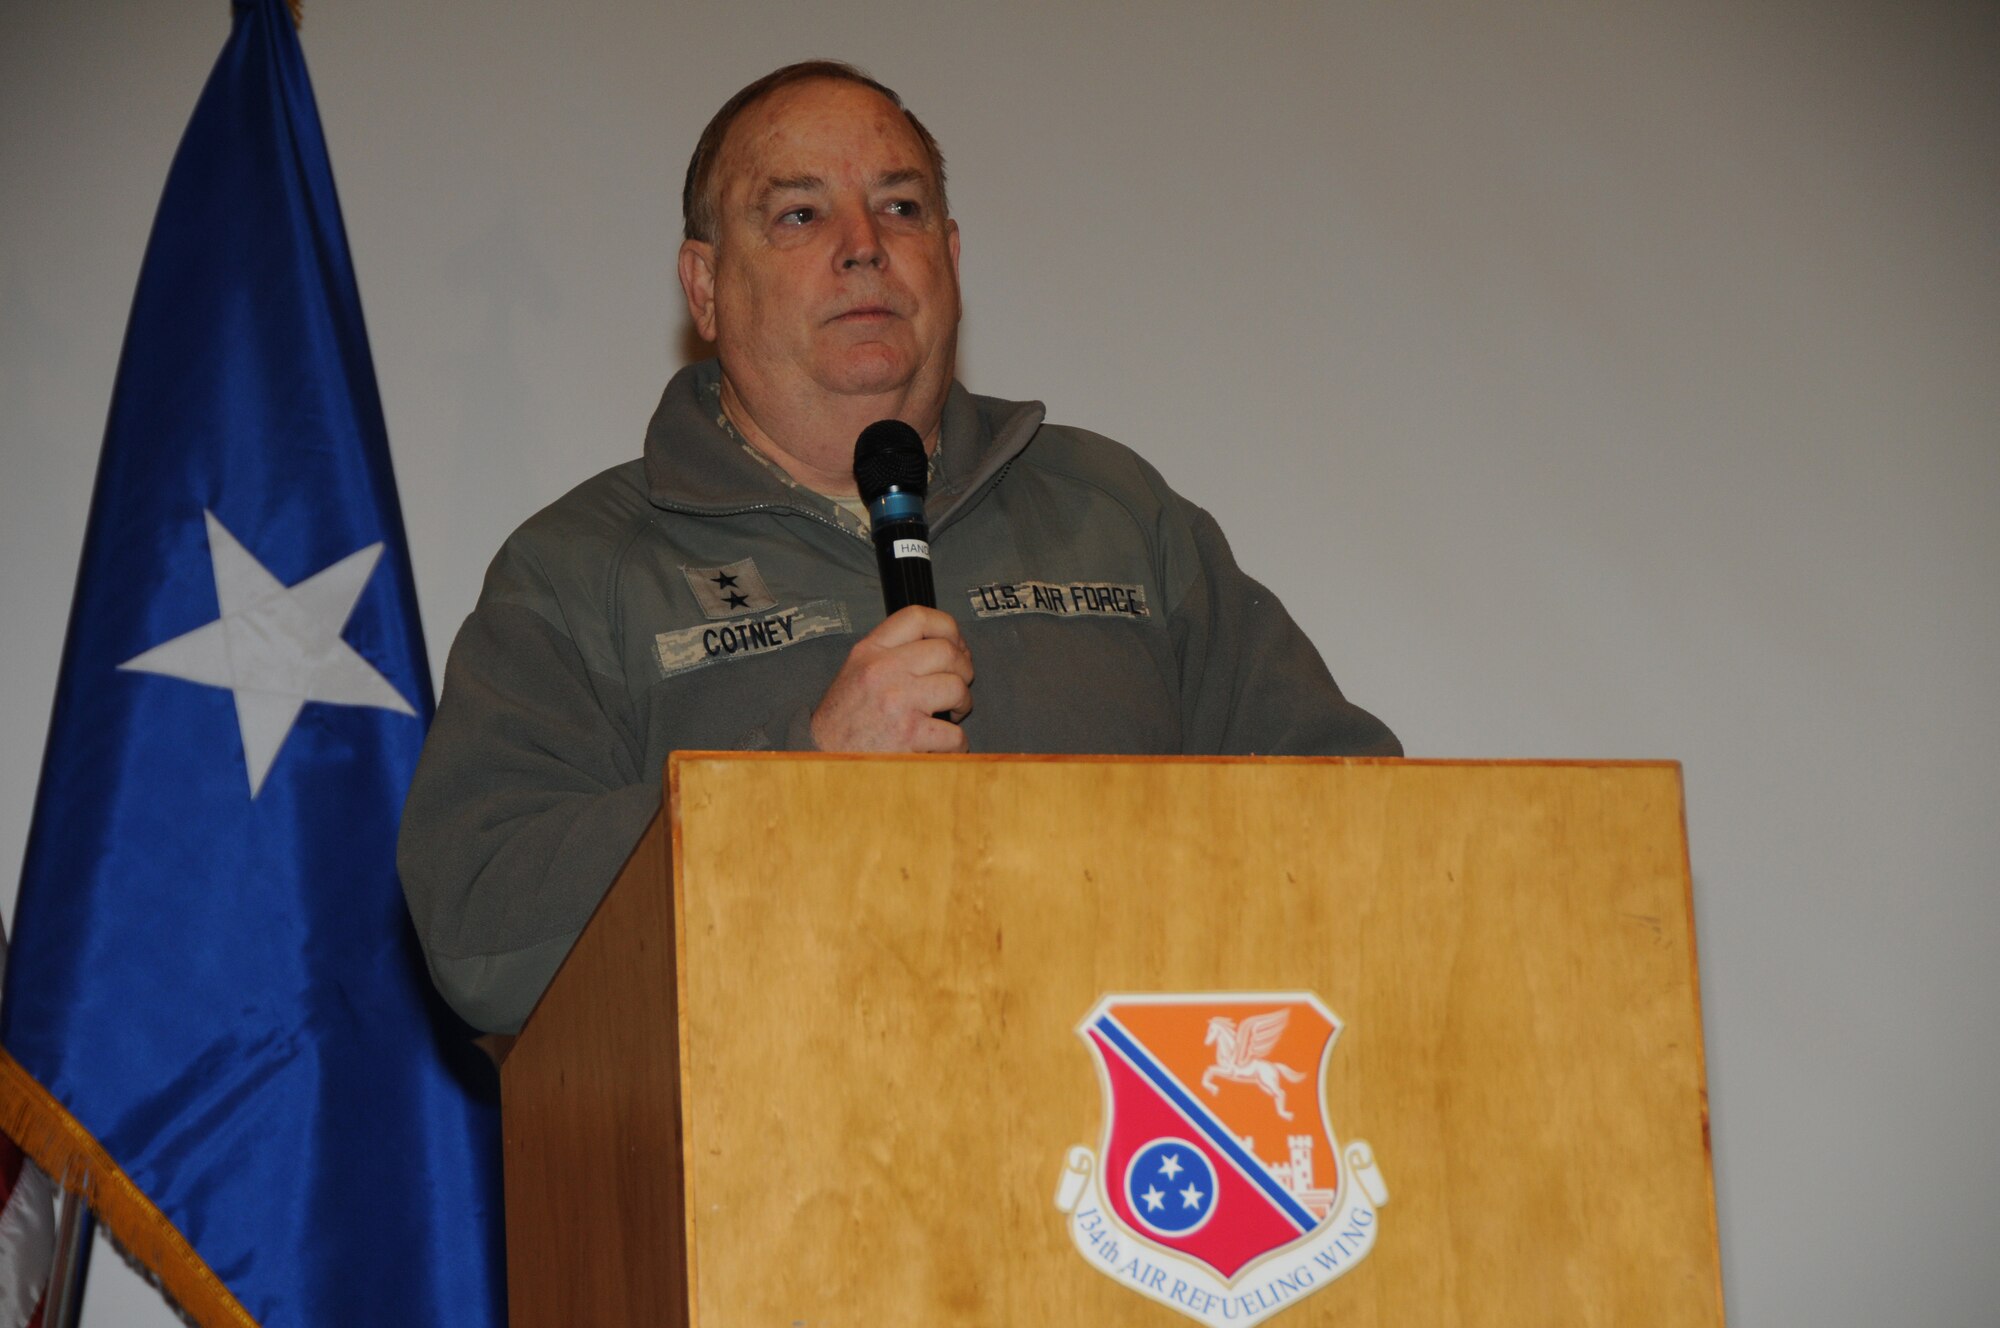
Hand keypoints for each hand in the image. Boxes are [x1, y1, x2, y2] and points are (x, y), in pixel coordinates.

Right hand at [810, 606, 972, 751]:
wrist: (819, 758)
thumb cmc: (840, 720)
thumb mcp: (855, 671)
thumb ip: (888, 653)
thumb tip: (937, 647)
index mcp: (869, 651)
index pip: (918, 617)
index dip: (948, 628)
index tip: (956, 646)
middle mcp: (883, 670)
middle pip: (947, 652)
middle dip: (964, 670)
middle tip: (958, 686)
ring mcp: (897, 701)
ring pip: (956, 687)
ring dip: (963, 703)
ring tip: (953, 714)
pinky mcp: (909, 734)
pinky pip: (954, 734)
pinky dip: (957, 745)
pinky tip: (944, 747)